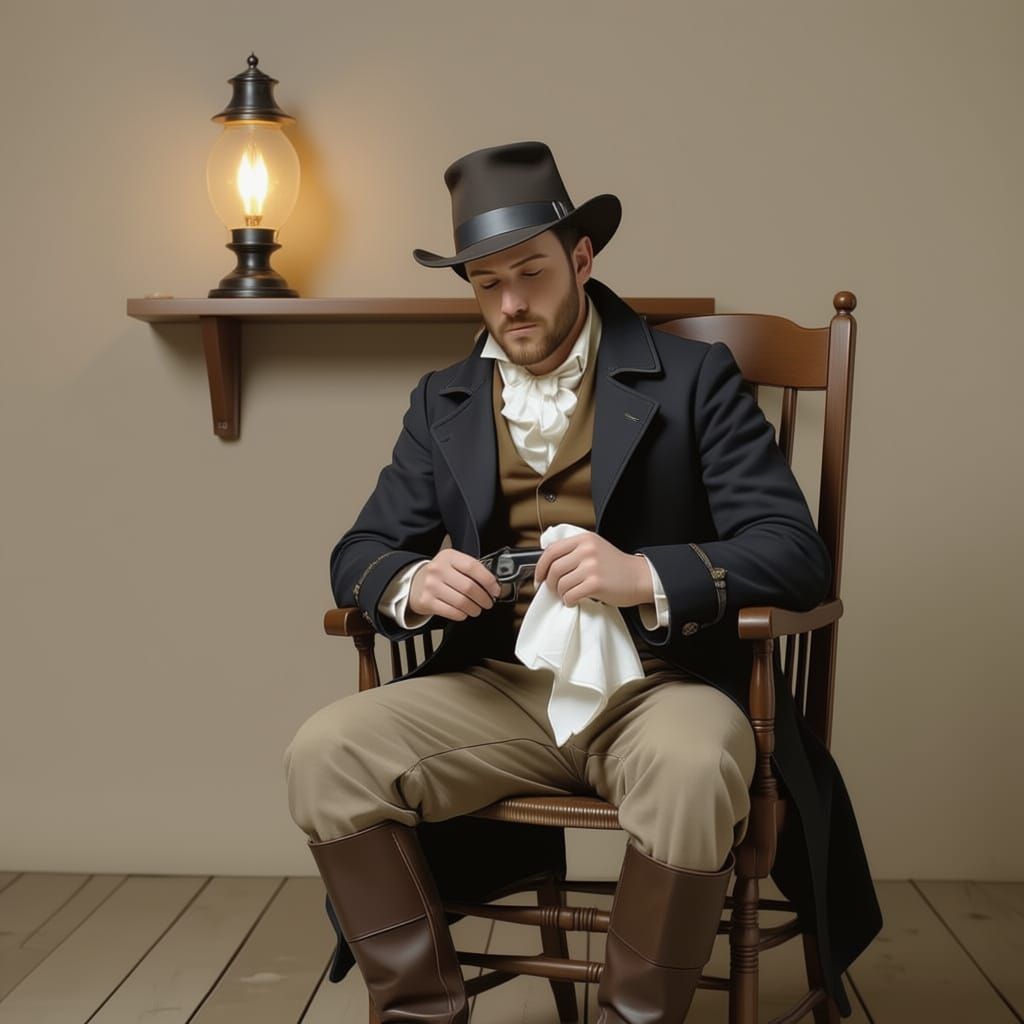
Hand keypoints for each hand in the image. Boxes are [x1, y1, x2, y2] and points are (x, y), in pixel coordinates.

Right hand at [408, 548, 501, 620]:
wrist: (414, 583)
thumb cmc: (440, 574)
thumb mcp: (453, 564)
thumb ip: (471, 570)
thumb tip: (493, 585)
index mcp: (449, 556)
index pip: (473, 567)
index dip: (488, 580)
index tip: (495, 590)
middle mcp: (438, 569)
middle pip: (469, 587)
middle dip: (484, 598)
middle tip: (488, 602)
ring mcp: (431, 585)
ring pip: (462, 602)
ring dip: (475, 608)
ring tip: (477, 609)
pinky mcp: (426, 601)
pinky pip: (452, 612)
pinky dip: (462, 615)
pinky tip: (464, 612)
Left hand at [534, 531, 653, 608]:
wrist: (640, 577)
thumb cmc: (617, 567)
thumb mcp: (595, 548)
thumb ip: (574, 551)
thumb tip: (548, 566)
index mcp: (584, 539)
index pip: (551, 551)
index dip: (540, 567)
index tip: (539, 578)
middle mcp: (586, 550)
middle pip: (553, 569)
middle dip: (550, 583)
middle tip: (555, 590)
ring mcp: (591, 566)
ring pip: (561, 583)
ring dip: (561, 593)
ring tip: (568, 595)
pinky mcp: (596, 583)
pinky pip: (570, 595)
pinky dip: (569, 600)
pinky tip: (574, 600)